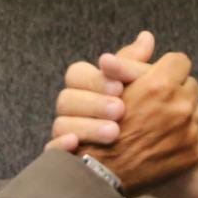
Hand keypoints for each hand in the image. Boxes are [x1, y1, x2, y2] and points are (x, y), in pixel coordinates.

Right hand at [47, 31, 155, 153]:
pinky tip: (75, 145)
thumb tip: (146, 37)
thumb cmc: (137, 114)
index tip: (120, 87)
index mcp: (85, 87)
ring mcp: (66, 133)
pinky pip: (51, 152)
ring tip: (114, 132)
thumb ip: (136, 66)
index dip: (96, 80)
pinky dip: (60, 147)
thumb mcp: (140, 88)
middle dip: (95, 104)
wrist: (138, 159)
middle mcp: (72, 109)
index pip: (77, 74)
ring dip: (86, 126)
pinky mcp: (63, 160)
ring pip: (60, 124)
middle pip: (66, 98)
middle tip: (121, 110)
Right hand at [85, 52, 197, 196]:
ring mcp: (189, 131)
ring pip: (196, 109)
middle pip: (190, 85)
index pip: (180, 61)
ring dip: (181, 112)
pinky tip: (165, 139)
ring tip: (159, 123)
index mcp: (160, 85)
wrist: (102, 175)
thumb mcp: (109, 86)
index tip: (156, 79)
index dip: (166, 69)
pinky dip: (187, 134)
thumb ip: (131, 59)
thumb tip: (148, 36)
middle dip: (175, 91)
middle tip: (156, 102)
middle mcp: (180, 107)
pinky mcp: (193, 152)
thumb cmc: (99, 125)